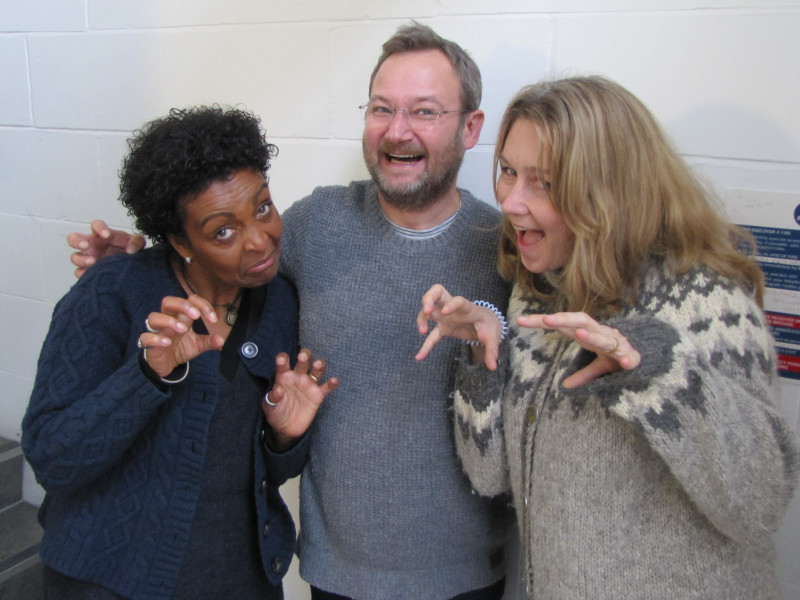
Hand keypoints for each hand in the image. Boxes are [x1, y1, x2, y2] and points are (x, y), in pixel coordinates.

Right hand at [68, 219, 145, 277]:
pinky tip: (90, 274)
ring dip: (81, 259)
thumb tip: (131, 249)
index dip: (99, 228)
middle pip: (73, 238)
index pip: (96, 225)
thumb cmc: (130, 249)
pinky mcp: (88, 270)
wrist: (131, 265)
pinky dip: (82, 273)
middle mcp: (92, 245)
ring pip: (75, 257)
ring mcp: (88, 257)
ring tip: (92, 261)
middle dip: (77, 241)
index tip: (107, 235)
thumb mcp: (137, 242)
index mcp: (102, 235)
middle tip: (86, 245)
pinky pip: (79, 272)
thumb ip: (136, 242)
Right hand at [137, 295, 224, 376]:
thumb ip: (208, 342)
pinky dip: (156, 338)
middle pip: (168, 301)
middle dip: (182, 305)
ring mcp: (157, 331)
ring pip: (154, 317)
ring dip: (169, 321)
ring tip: (183, 329)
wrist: (166, 365)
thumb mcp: (197, 346)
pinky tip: (167, 343)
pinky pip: (146, 337)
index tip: (214, 320)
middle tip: (196, 316)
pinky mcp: (148, 343)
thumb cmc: (180, 349)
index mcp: (181, 317)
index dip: (203, 306)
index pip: (190, 300)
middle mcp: (168, 320)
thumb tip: (221, 340)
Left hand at [263, 350, 338, 449]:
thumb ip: (272, 398)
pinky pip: (326, 387)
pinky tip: (333, 380)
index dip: (283, 359)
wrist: (286, 428)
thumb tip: (278, 390)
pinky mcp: (318, 395)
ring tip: (317, 365)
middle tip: (303, 356)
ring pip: (317, 370)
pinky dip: (331, 383)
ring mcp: (309, 385)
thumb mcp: (269, 407)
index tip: (282, 360)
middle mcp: (297, 377)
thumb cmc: (276, 413)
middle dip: (305, 356)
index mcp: (284, 376)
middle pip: (304, 361)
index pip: (283, 362)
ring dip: (319, 365)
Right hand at [415, 284, 503, 370]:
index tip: (445, 311)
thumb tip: (492, 367)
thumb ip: (492, 351)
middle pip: (437, 292)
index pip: (458, 300)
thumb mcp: (493, 337)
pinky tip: (420, 356)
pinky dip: (425, 345)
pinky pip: (432, 334)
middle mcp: (454, 309)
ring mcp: (446, 317)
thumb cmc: (489, 326)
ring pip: (429, 309)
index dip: (451, 304)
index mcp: (468, 308)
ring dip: (422, 317)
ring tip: (422, 331)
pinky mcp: (443, 327)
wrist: (486, 324)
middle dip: (428, 298)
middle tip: (426, 310)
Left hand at [517, 312, 640, 387]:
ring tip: (580, 334)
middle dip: (565, 320)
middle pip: (580, 322)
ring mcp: (616, 342)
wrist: (647, 354)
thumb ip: (582, 374)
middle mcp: (600, 333)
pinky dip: (627, 358)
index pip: (562, 324)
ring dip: (592, 335)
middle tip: (547, 320)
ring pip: (603, 336)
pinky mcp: (631, 354)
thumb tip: (565, 386)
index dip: (542, 321)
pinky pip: (629, 356)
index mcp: (586, 333)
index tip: (521, 321)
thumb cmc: (616, 356)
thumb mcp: (597, 367)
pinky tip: (625, 363)